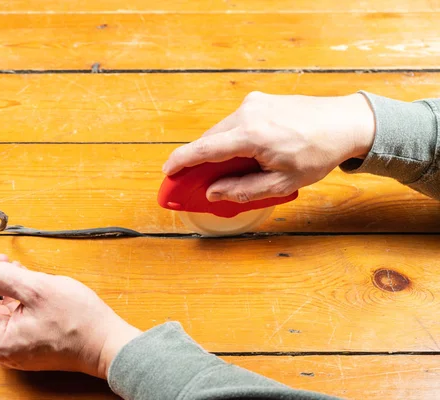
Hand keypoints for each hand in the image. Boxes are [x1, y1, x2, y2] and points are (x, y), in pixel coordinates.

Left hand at [0, 255, 141, 378]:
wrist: (106, 344)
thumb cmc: (78, 320)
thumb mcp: (39, 288)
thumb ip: (6, 277)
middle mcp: (3, 348)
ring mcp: (17, 348)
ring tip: (13, 267)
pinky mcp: (30, 343)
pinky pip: (11, 318)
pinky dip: (12, 298)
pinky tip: (25, 282)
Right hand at [162, 92, 374, 202]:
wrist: (345, 122)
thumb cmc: (318, 153)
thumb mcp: (283, 182)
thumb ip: (243, 189)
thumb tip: (214, 193)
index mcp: (252, 135)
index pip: (205, 149)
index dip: (182, 161)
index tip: (167, 171)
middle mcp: (248, 113)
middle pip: (210, 139)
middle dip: (199, 159)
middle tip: (193, 179)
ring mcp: (254, 103)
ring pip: (222, 130)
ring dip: (217, 149)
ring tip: (224, 169)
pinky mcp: (260, 100)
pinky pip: (235, 121)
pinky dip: (231, 138)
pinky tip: (242, 152)